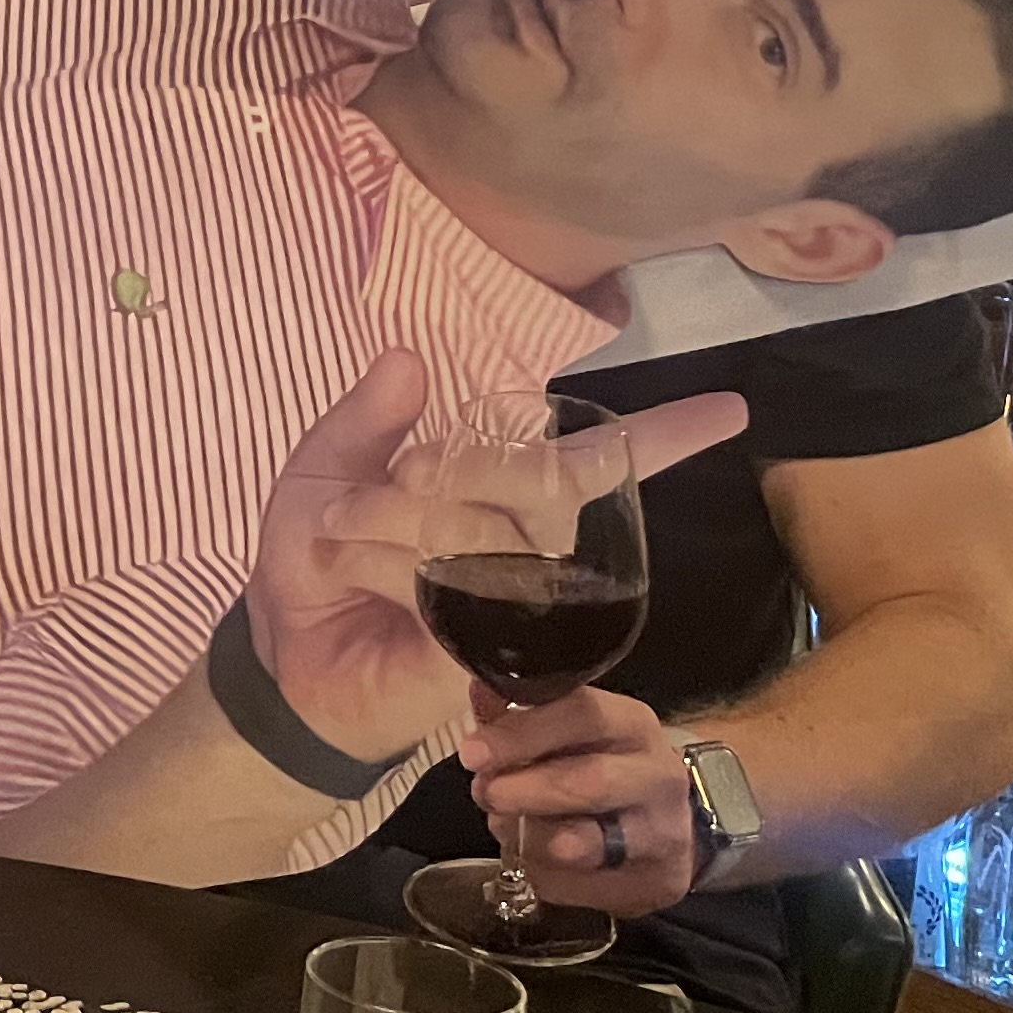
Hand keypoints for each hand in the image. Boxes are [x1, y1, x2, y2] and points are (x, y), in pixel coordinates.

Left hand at [248, 356, 746, 770]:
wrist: (284, 654)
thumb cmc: (316, 561)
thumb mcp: (324, 471)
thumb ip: (367, 419)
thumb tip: (410, 358)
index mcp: (500, 494)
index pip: (597, 461)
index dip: (662, 435)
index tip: (729, 409)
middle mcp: (522, 545)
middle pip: (536, 481)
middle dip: (438, 469)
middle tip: (365, 488)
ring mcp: (511, 600)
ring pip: (486, 527)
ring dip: (395, 515)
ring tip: (338, 528)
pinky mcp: (483, 647)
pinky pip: (446, 581)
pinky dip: (381, 560)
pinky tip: (344, 564)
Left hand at [464, 686, 702, 913]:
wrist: (666, 831)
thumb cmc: (602, 768)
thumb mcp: (570, 733)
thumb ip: (521, 713)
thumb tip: (480, 686)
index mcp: (630, 724)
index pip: (580, 714)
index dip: (521, 733)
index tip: (472, 753)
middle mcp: (656, 775)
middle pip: (588, 782)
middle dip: (524, 790)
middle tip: (485, 794)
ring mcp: (662, 832)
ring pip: (585, 841)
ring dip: (529, 836)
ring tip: (505, 826)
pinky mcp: (655, 881)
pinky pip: (579, 884)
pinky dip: (542, 874)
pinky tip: (534, 860)